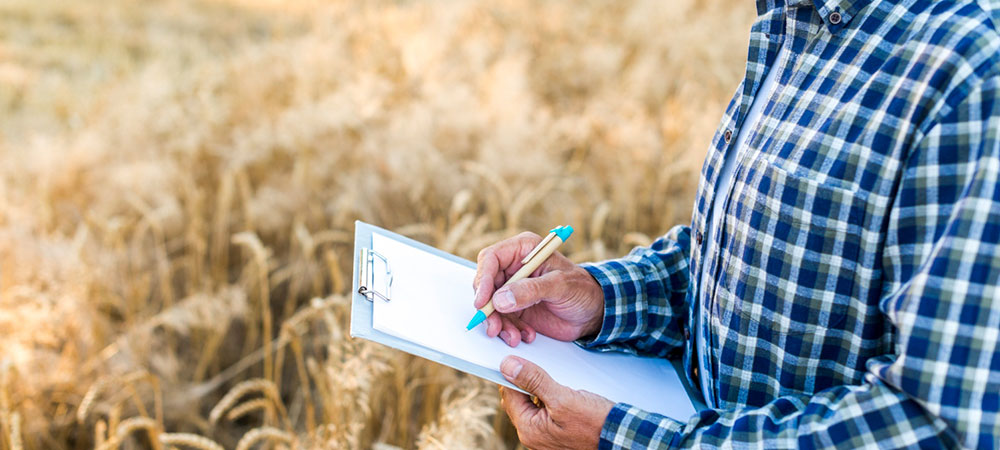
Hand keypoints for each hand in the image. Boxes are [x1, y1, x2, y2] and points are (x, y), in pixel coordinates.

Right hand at [473, 232, 604, 345]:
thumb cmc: (582, 290)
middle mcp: (514, 268)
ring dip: (499, 324)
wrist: (593, 312)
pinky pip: (501, 320)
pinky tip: (526, 335)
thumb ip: (531, 290)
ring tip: (514, 337)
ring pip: (491, 306)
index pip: (491, 259)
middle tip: (494, 327)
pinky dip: (509, 331)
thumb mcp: (560, 286)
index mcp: (524, 250)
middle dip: (488, 308)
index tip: (482, 301)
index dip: (482, 279)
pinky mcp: (514, 308)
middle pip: (485, 285)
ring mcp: (512, 289)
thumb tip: (500, 299)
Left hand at [499, 356, 614, 448]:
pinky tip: (563, 387)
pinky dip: (551, 396)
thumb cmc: (596, 423)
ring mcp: (546, 435)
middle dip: (526, 380)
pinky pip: (547, 409)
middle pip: (520, 399)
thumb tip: (508, 366)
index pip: (509, 394)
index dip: (511, 373)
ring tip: (553, 374)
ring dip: (540, 387)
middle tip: (537, 362)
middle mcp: (534, 435)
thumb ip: (534, 381)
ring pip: (534, 402)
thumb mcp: (563, 398)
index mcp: (529, 429)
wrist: (622, 437)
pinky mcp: (558, 432)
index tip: (515, 356)